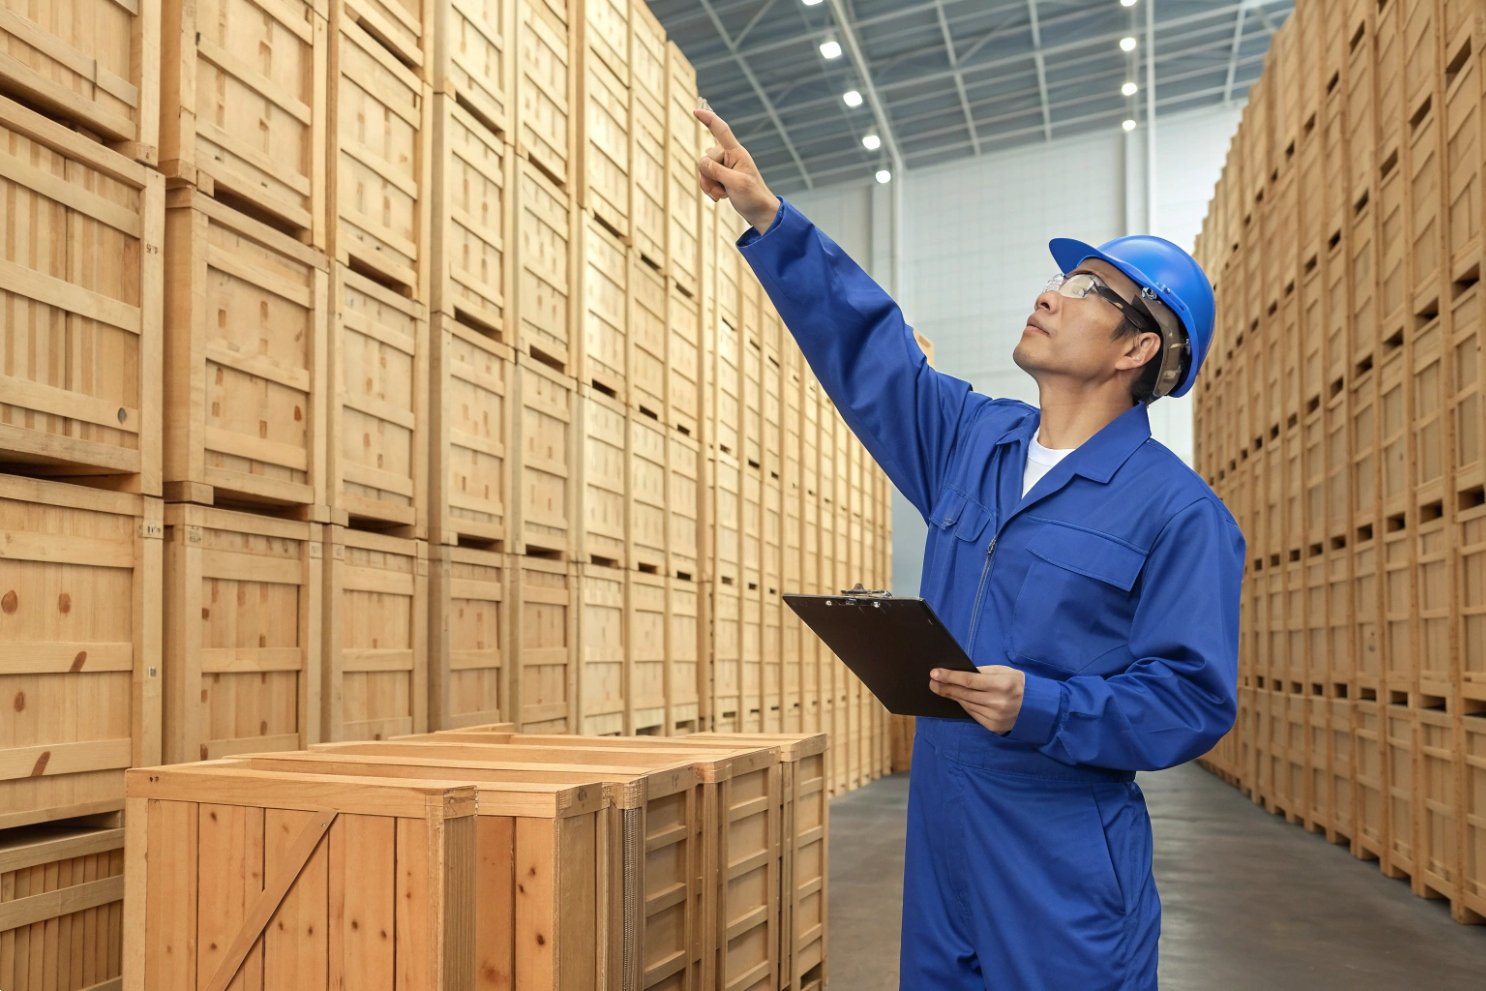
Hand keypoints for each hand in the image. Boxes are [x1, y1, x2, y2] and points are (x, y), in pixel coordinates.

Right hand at [694, 108, 780, 235]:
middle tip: (722, 190)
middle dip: (708, 176)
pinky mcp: (722, 177)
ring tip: (722, 195)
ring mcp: (725, 167)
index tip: (695, 111)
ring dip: (709, 185)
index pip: (721, 131)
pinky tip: (720, 197)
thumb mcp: (735, 184)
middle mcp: (730, 157)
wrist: (760, 212)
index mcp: (737, 153)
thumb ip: (717, 171)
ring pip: (703, 170)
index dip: (709, 119)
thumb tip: (702, 162)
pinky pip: (706, 179)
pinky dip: (710, 189)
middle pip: (706, 158)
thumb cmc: (753, 196)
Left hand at [930, 665, 1025, 734]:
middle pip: (964, 694)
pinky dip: (965, 706)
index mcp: (1002, 684)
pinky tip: (958, 699)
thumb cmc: (1019, 684)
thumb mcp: (1004, 672)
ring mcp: (995, 717)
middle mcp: (998, 702)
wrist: (1039, 708)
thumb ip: (983, 672)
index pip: (969, 680)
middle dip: (945, 688)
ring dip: (952, 697)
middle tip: (932, 683)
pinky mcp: (993, 727)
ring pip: (966, 705)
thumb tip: (959, 673)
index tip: (935, 673)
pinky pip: (973, 714)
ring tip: (941, 689)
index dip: (950, 677)